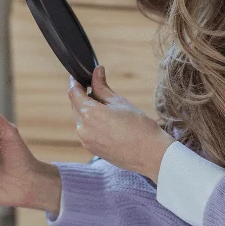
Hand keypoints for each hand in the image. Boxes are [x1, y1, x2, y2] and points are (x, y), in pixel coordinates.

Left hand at [69, 65, 174, 181]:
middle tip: (98, 89)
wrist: (151, 154)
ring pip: (81, 119)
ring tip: (108, 109)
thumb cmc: (139, 126)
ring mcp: (86, 141)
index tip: (79, 76)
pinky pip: (86, 131)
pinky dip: (92, 123)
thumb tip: (96, 71)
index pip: (73, 93)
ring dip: (88, 111)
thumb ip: (102, 87)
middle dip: (84, 97)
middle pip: (76, 106)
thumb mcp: (120, 102)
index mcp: (89, 114)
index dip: (75, 82)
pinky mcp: (91, 149)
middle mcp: (83, 129)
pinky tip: (108, 123)